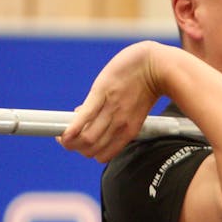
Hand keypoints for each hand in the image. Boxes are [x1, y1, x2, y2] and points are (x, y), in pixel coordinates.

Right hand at [57, 41, 163, 162]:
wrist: (160, 66)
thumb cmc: (148, 84)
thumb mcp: (135, 109)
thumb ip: (115, 116)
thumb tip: (86, 115)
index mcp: (128, 131)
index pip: (102, 155)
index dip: (86, 152)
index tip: (78, 143)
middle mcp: (119, 125)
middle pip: (90, 149)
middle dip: (74, 147)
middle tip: (65, 138)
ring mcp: (110, 110)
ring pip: (86, 139)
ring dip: (68, 140)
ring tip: (62, 134)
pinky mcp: (102, 93)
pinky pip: (84, 117)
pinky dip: (72, 128)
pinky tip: (63, 132)